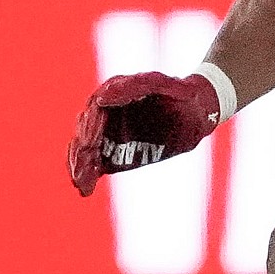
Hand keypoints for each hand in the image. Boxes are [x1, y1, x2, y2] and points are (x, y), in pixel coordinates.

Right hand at [68, 71, 223, 196]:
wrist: (195, 114)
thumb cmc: (184, 96)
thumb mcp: (170, 86)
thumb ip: (140, 85)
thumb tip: (101, 97)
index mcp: (118, 90)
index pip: (97, 107)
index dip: (92, 125)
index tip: (88, 142)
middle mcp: (107, 109)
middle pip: (86, 129)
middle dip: (83, 149)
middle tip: (83, 167)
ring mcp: (108, 130)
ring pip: (85, 147)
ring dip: (79, 165)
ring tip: (80, 183)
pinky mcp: (112, 150)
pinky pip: (94, 162)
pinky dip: (87, 174)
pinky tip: (85, 188)